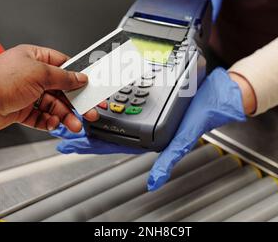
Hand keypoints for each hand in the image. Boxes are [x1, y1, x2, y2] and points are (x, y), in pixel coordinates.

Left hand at [0, 44, 98, 132]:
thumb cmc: (1, 79)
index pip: (64, 66)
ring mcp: (27, 93)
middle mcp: (32, 75)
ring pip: (53, 105)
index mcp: (36, 58)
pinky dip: (49, 121)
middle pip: (62, 89)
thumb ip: (63, 77)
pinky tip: (53, 123)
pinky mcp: (21, 110)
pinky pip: (41, 117)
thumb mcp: (40, 73)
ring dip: (65, 115)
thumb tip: (80, 78)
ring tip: (75, 124)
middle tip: (89, 110)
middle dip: (76, 102)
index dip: (79, 77)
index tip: (91, 87)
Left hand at [54, 68, 245, 190]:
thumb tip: (154, 183)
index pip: (110, 144)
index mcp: (147, 138)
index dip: (88, 145)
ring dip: (92, 113)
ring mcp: (144, 113)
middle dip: (82, 129)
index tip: (68, 143)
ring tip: (74, 110)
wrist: (217, 94)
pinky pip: (124, 101)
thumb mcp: (184, 139)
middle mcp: (143, 127)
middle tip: (60, 126)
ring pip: (112, 116)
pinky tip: (100, 97)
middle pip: (105, 131)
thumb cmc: (203, 115)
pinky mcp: (149, 100)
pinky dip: (109, 101)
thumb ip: (169, 160)